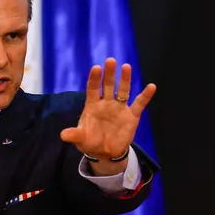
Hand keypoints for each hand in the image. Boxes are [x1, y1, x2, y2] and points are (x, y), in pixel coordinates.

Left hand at [60, 57, 155, 174]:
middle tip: (110, 61)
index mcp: (93, 105)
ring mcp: (120, 108)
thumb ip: (74, 135)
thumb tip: (63, 135)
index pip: (93, 88)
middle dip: (109, 74)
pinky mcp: (132, 116)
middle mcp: (107, 103)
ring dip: (125, 79)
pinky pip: (139, 104)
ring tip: (126, 67)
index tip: (96, 68)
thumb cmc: (90, 142)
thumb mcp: (81, 139)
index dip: (95, 79)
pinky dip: (145, 96)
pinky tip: (151, 86)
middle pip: (108, 85)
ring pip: (123, 90)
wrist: (105, 153)